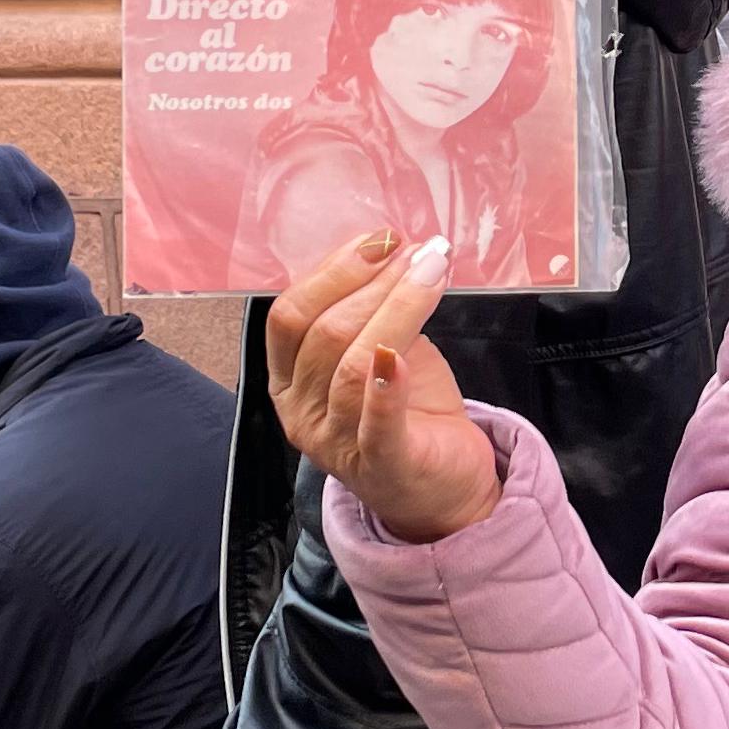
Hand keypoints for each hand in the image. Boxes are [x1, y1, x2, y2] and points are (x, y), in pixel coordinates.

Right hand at [266, 234, 502, 544]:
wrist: (441, 488)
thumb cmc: (408, 412)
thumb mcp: (380, 353)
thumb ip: (372, 314)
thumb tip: (395, 252)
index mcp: (287, 380)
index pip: (290, 317)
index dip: (334, 272)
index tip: (381, 240)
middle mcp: (300, 413)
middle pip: (324, 334)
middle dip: (373, 284)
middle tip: (418, 253)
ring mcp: (336, 443)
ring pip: (352, 365)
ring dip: (397, 310)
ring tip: (431, 275)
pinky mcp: (382, 466)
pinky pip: (377, 423)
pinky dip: (387, 387)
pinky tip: (400, 354)